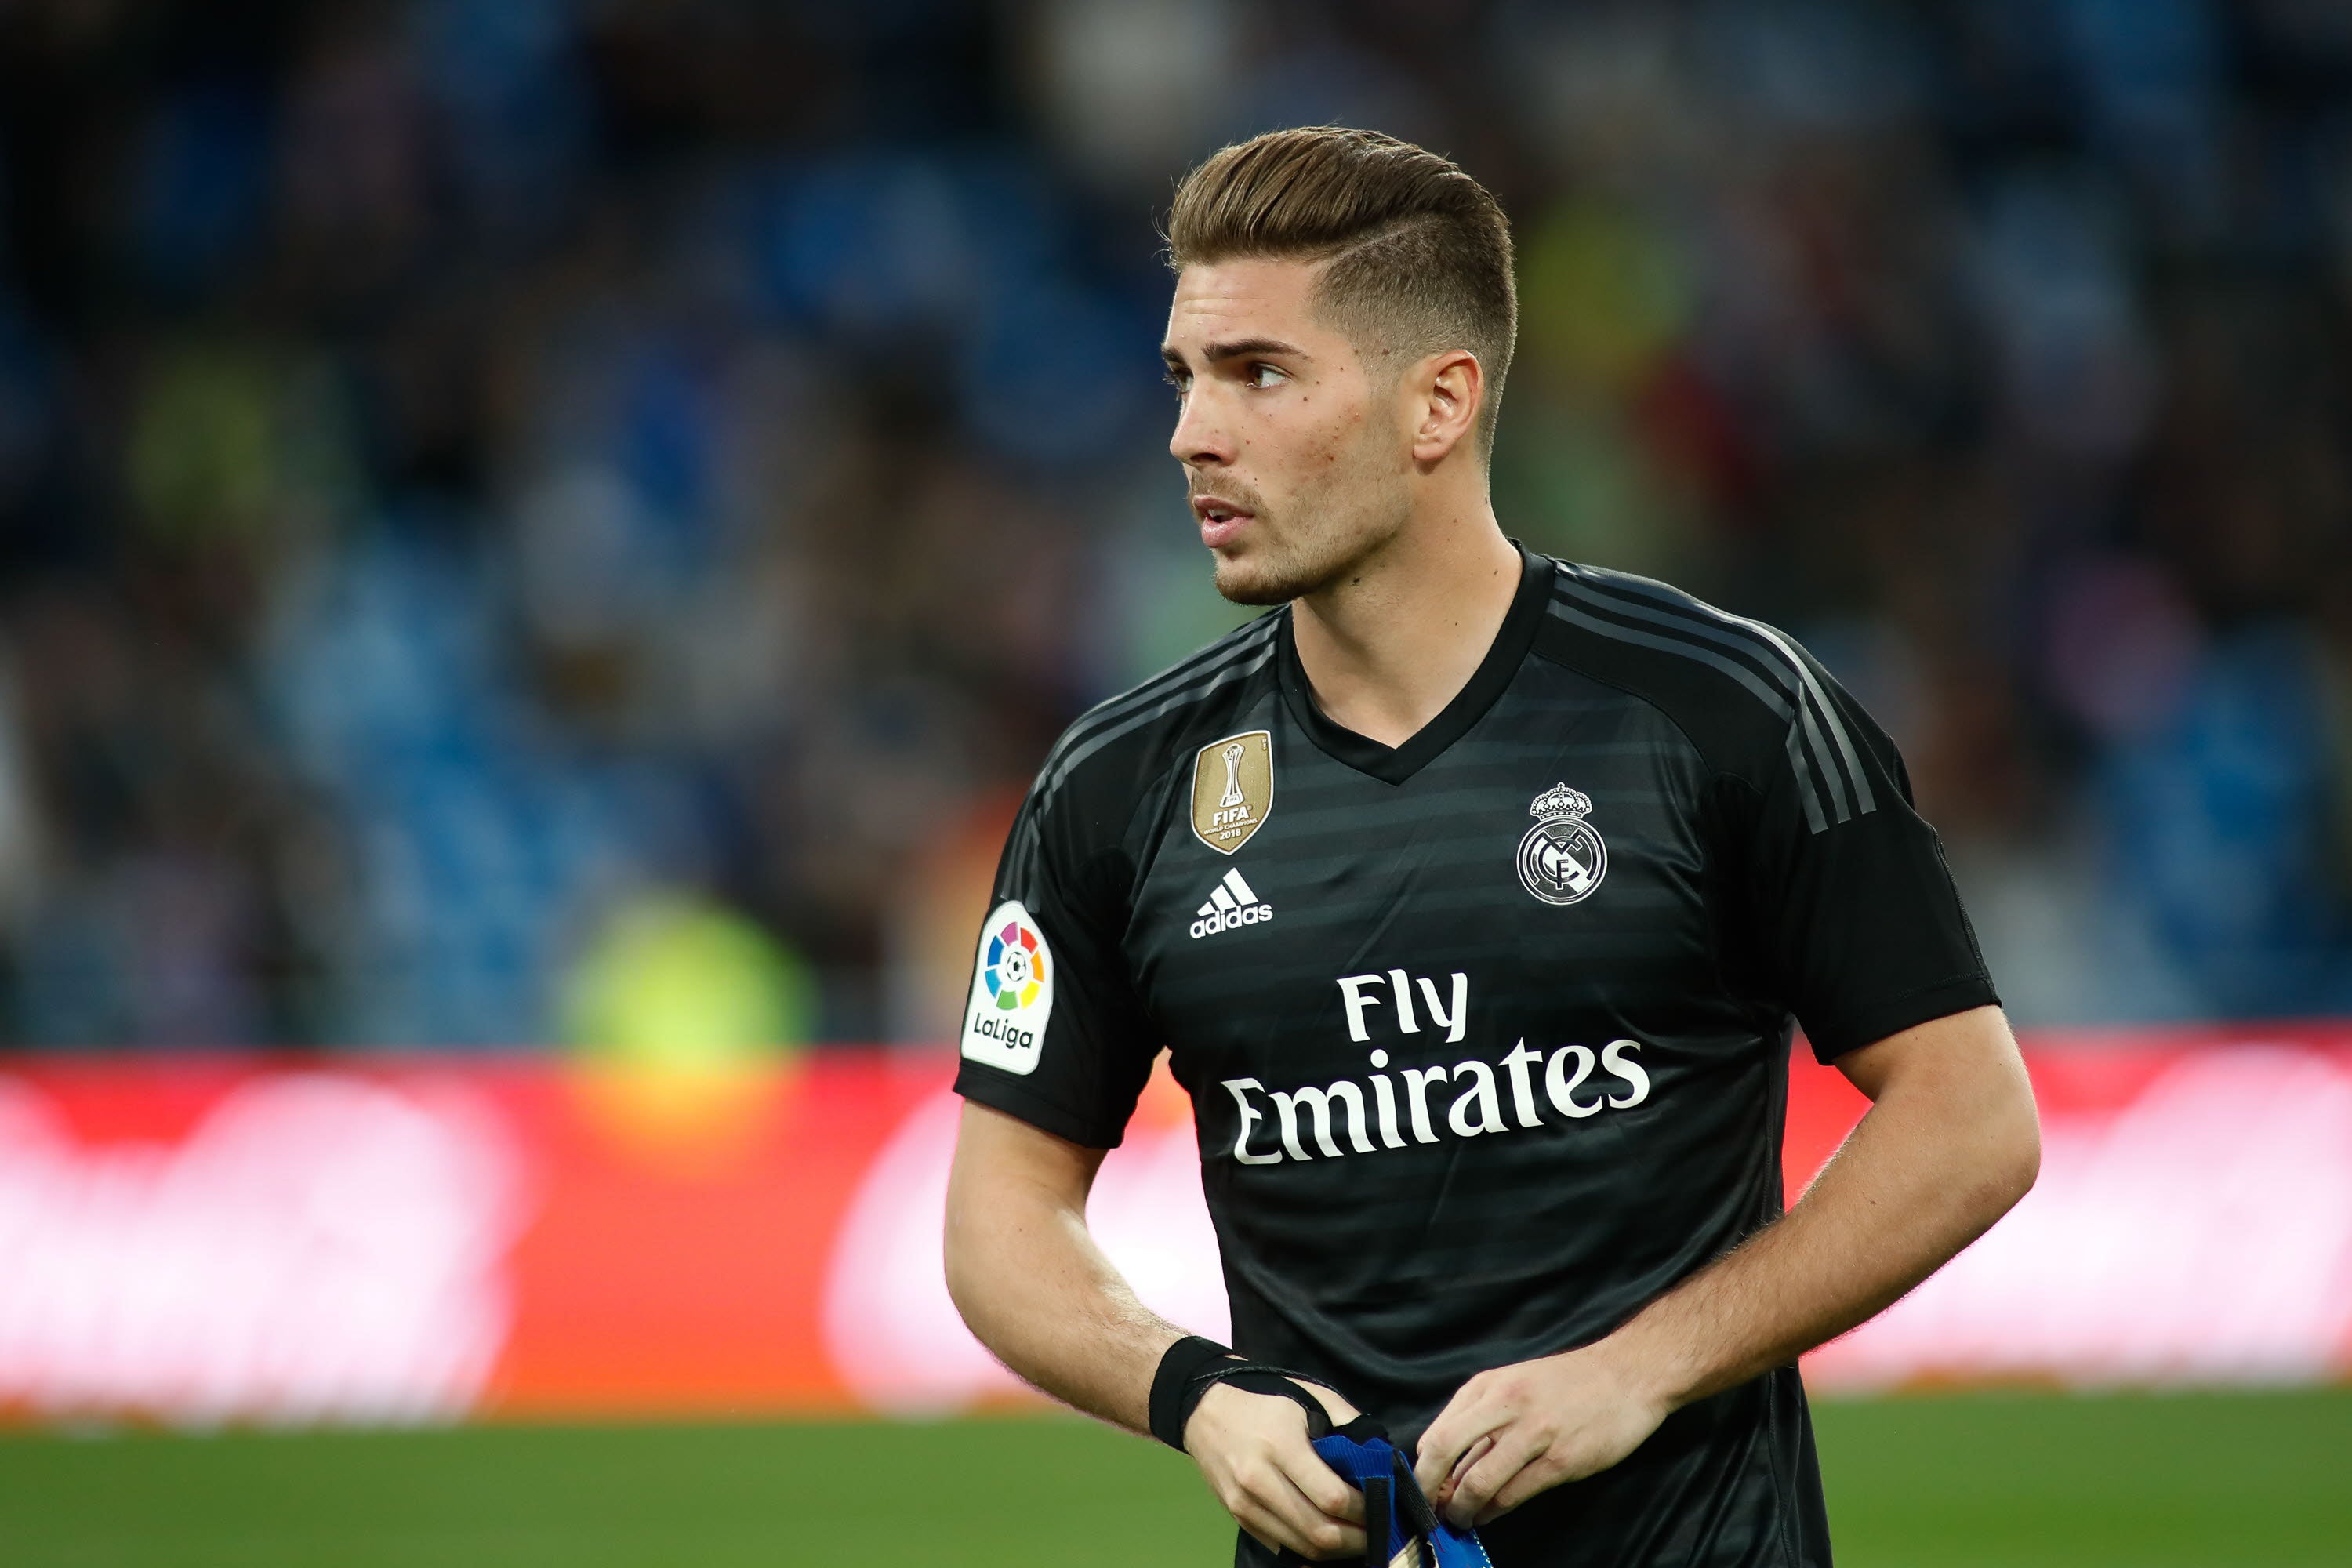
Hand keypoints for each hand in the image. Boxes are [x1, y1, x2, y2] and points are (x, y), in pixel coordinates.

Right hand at [1185, 1379, 1366, 1560]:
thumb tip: (1382, 1459)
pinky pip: (1282, 1545)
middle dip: (1357, 1538)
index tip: (1382, 1504)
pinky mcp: (1238, 1516)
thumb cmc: (1264, 1398)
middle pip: (1319, 1532)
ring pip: (1302, 1546)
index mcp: (1280, 1447)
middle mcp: (1258, 1481)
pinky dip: (1309, 1546)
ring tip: (1357, 1535)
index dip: (1365, 1508)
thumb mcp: (1310, 1396)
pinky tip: (1327, 1533)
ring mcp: (1244, 1504)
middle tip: (1378, 1530)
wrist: (1203, 1408)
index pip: (1332, 1497)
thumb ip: (1349, 1424)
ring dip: (1336, 1548)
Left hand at [1412, 1341, 1670, 1528]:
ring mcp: (1532, 1433)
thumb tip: (1448, 1464)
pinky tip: (1489, 1515)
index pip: (1436, 1433)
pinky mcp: (1560, 1460)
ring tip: (1460, 1519)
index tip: (1423, 1489)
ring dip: (1462, 1509)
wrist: (1628, 1375)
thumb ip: (1481, 1418)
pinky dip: (1494, 1511)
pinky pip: (1513, 1494)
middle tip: (1429, 1511)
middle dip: (1429, 1489)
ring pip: (1477, 1481)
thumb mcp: (1515, 1384)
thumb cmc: (1569, 1383)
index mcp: (1488, 1385)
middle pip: (1443, 1451)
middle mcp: (1504, 1405)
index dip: (1422, 1469)